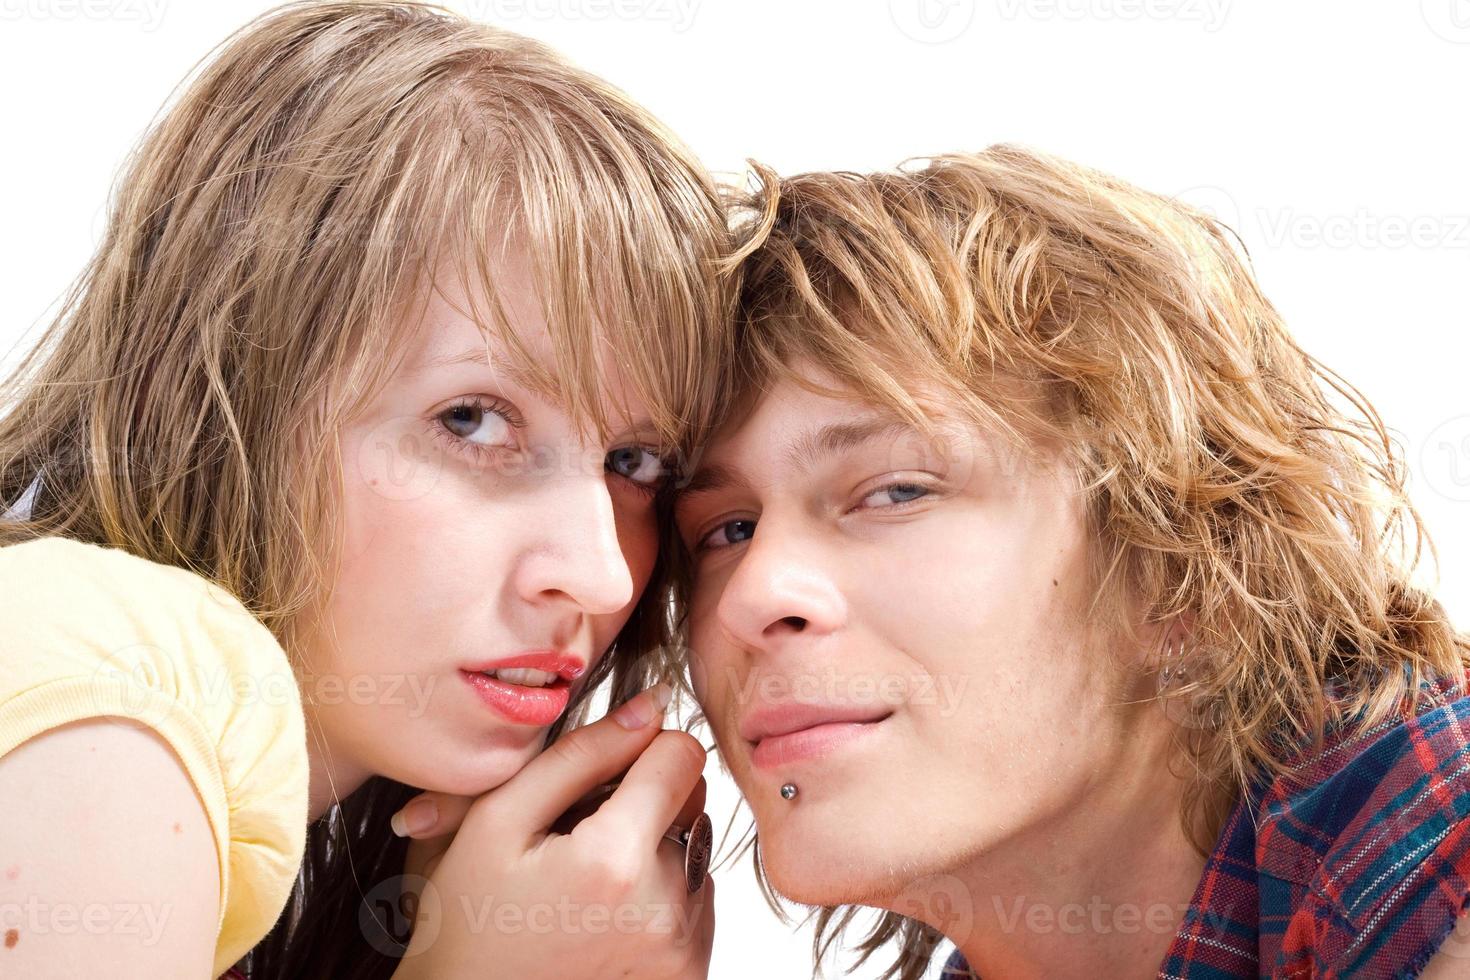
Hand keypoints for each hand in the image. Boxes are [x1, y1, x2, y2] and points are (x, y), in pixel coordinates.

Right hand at [388, 684, 714, 979]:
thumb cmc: (470, 923)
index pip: (682, 754)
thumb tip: (651, 705)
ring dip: (655, 850)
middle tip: (581, 837)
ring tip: (589, 885)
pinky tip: (606, 915)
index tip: (603, 774)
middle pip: (694, 799)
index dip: (642, 749)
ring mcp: (682, 948)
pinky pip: (698, 899)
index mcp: (614, 861)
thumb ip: (579, 754)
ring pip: (695, 846)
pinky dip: (662, 895)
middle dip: (647, 800)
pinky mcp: (688, 972)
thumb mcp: (497, 821)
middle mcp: (664, 908)